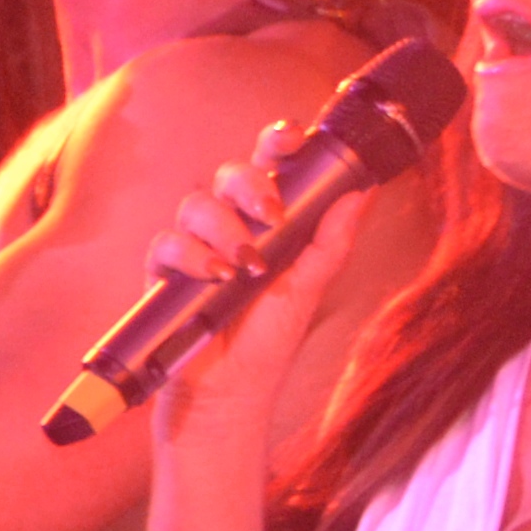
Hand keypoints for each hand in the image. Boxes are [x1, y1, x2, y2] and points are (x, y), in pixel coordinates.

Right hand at [141, 134, 372, 459]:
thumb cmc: (270, 338)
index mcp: (270, 220)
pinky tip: (215, 275)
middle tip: (272, 215)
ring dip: (225, 229)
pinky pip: (166, 243)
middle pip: (231, 173)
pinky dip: (192, 255)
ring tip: (245, 266)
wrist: (229, 393)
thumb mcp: (310, 286)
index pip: (271, 166)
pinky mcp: (165, 273)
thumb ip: (332, 238)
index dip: (277, 142)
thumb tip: (365, 189)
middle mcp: (231, 225)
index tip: (292, 137)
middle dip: (250, 185)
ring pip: (197, 204)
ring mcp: (196, 246)